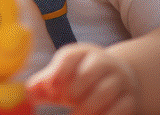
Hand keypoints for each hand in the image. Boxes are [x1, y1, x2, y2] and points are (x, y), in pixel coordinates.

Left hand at [27, 43, 141, 114]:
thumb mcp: (64, 76)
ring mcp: (120, 80)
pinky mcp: (130, 98)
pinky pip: (121, 107)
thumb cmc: (83, 79)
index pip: (70, 56)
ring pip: (105, 91)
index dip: (59, 71)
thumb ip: (45, 84)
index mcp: (83, 53)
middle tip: (66, 101)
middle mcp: (104, 63)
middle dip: (74, 90)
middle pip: (89, 72)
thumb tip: (28, 91)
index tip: (51, 87)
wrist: (120, 78)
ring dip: (88, 107)